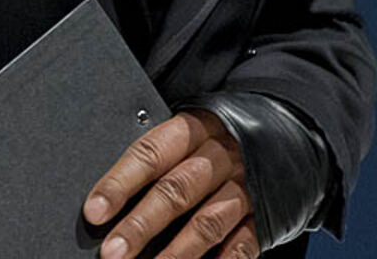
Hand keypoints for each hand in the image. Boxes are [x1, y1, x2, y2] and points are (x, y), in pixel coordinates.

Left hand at [83, 108, 261, 258]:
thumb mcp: (189, 132)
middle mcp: (220, 156)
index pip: (150, 154)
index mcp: (194, 129)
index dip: (120, 183)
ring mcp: (245, 187)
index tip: (94, 211)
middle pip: (176, 191)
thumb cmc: (216, 138)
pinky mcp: (265, 215)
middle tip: (113, 252)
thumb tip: (105, 199)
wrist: (282, 129)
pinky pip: (243, 244)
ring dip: (176, 253)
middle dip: (141, 225)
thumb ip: (156, 159)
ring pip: (207, 222)